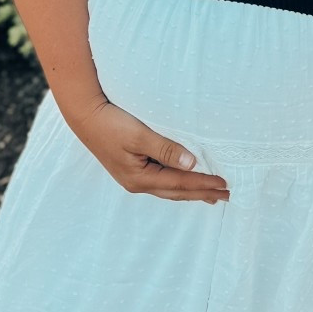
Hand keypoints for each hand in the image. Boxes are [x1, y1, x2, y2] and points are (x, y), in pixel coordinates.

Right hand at [68, 100, 229, 203]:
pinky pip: (162, 181)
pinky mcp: (131, 169)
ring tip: (212, 195)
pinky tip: (185, 182)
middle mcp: (137, 183)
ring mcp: (133, 178)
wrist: (84, 116)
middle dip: (202, 193)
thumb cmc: (110, 123)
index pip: (180, 183)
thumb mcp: (139, 135)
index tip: (225, 184)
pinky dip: (178, 183)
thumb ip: (166, 149)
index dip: (204, 183)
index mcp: (140, 178)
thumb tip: (192, 164)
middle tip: (228, 195)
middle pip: (177, 192)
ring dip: (191, 191)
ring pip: (169, 189)